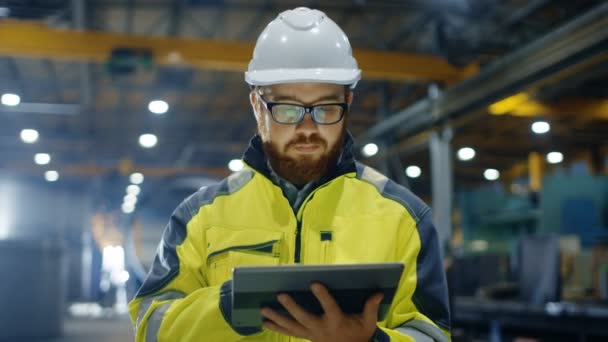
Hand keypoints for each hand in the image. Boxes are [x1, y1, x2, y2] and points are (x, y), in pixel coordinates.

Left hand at [261, 283, 382, 341]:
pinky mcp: (307, 337)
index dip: (322, 296)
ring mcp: (312, 334)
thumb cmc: (360, 335)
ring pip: (292, 327)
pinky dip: (277, 328)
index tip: (315, 282)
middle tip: (281, 294)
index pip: (329, 307)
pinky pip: (289, 333)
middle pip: (304, 318)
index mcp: (337, 321)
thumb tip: (378, 292)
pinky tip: (265, 322)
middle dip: (291, 307)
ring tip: (264, 309)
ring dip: (277, 318)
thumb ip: (371, 307)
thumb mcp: (369, 322)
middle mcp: (322, 329)